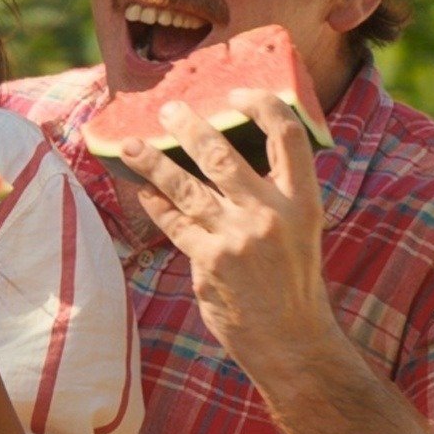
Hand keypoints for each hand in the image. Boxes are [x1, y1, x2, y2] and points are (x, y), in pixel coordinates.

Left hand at [119, 89, 340, 380]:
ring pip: (186, 187)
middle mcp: (271, 215)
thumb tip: (231, 157)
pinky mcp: (209, 262)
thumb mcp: (301, 231)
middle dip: (190, 127)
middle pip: (222, 155)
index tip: (237, 92)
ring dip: (153, 164)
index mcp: (303, 202)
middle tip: (168, 109)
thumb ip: (275, 195)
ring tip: (130, 146)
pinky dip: (156, 206)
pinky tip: (143, 193)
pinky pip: (174, 224)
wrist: (292, 340)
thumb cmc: (293, 283)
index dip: (262, 106)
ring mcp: (237, 238)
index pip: (287, 136)